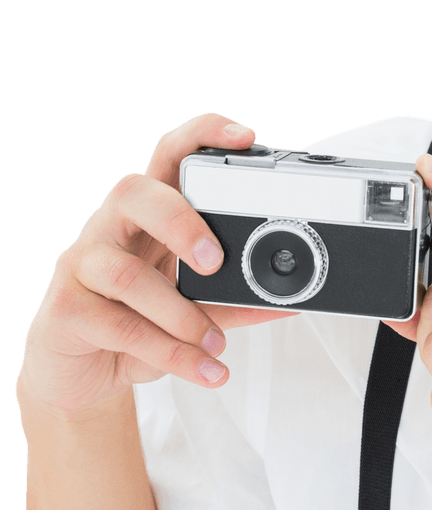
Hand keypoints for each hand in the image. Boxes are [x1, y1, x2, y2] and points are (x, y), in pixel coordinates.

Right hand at [17, 113, 299, 419]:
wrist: (82, 374)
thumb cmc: (138, 321)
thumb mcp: (193, 306)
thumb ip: (236, 300)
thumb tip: (288, 303)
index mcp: (149, 211)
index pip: (169, 153)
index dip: (204, 135)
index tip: (247, 136)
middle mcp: (111, 226)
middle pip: (134, 192)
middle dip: (181, 222)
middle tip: (217, 262)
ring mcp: (81, 263)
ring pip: (128, 274)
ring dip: (183, 315)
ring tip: (216, 342)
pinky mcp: (63, 309)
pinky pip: (120, 326)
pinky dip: (170, 352)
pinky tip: (203, 368)